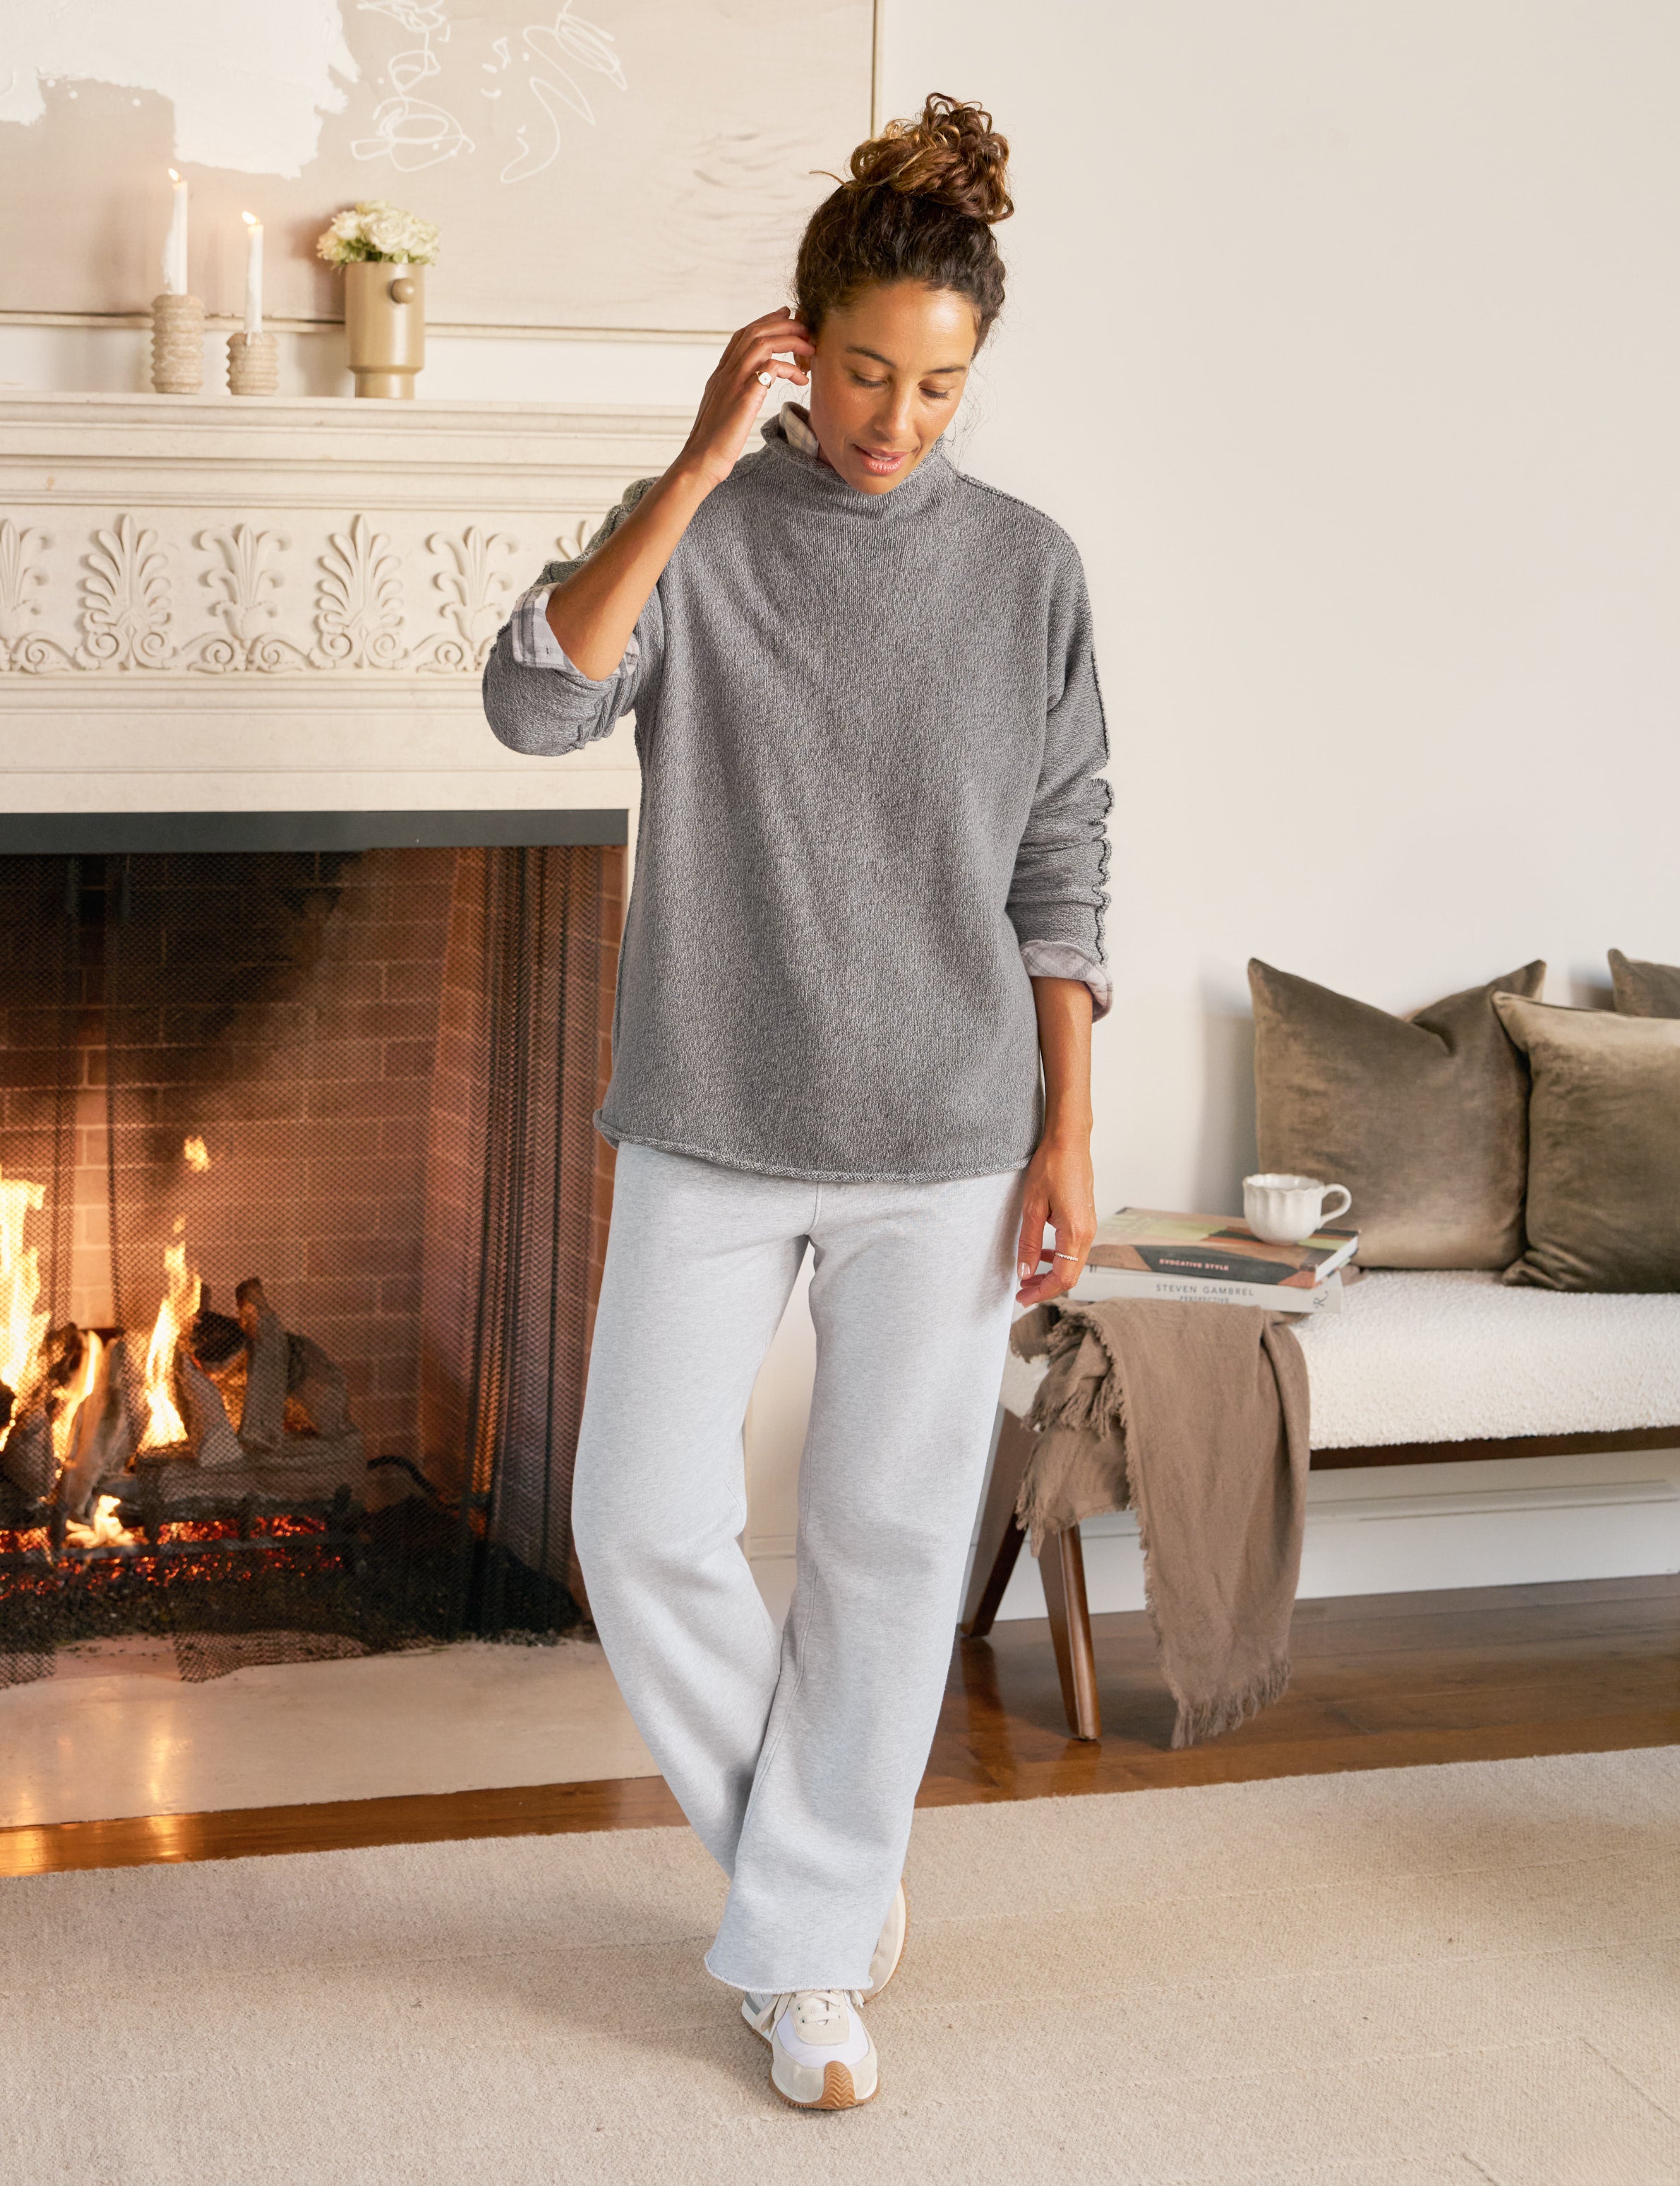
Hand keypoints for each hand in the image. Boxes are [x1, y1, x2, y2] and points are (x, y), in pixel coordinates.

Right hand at [677, 307, 814, 490]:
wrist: (701, 461)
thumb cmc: (714, 444)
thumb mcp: (725, 412)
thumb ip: (736, 394)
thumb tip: (753, 389)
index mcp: (720, 374)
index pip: (742, 335)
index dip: (765, 321)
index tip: (785, 316)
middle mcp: (726, 372)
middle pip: (755, 332)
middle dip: (783, 324)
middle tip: (805, 326)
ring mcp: (734, 382)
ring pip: (763, 343)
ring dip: (791, 340)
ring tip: (810, 348)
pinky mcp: (745, 396)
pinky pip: (772, 368)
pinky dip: (791, 368)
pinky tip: (802, 379)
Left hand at [1015, 1133, 1096, 1307]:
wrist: (1069, 1142)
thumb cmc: (1050, 1168)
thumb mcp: (1032, 1208)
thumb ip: (1029, 1243)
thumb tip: (1025, 1272)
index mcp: (1075, 1232)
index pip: (1062, 1278)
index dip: (1041, 1293)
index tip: (1022, 1297)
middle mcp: (1088, 1232)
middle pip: (1071, 1276)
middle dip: (1046, 1288)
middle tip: (1022, 1292)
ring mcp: (1090, 1225)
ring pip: (1074, 1263)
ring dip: (1052, 1274)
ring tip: (1028, 1276)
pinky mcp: (1086, 1218)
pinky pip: (1075, 1249)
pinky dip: (1059, 1259)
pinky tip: (1043, 1254)